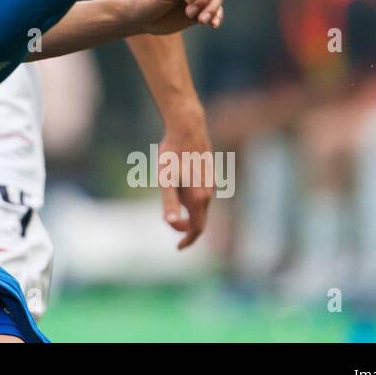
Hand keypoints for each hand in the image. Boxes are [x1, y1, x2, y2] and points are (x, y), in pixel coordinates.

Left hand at [158, 116, 214, 249]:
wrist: (187, 128)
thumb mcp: (166, 179)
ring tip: (171, 199)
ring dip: (187, 210)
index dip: (187, 239)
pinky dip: (191, 198)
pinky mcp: (208, 174)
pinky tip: (179, 186)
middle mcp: (209, 193)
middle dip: (187, 227)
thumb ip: (169, 202)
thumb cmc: (173, 154)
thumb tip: (171, 223)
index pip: (197, 228)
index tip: (177, 247)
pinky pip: (201, 193)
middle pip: (201, 220)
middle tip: (172, 226)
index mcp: (199, 198)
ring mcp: (210, 183)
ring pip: (200, 205)